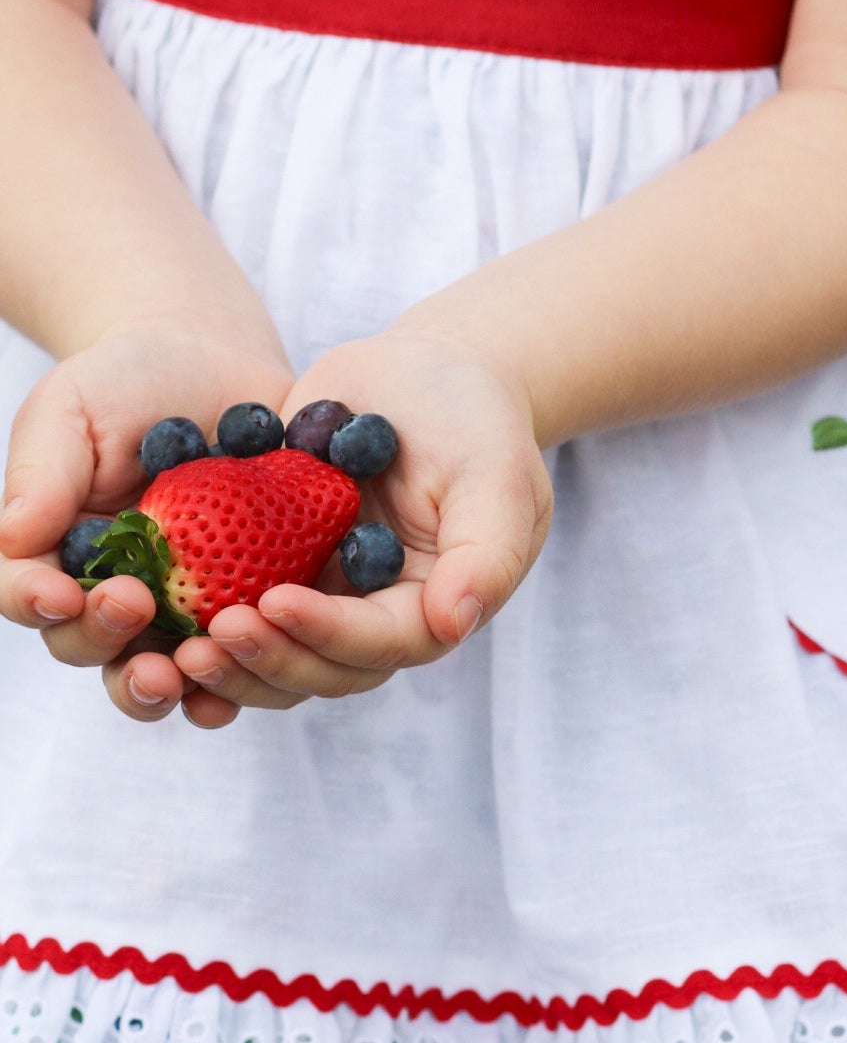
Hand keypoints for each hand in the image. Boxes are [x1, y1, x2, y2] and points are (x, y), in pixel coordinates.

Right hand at [0, 315, 292, 728]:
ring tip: (187, 664)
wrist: (216, 363)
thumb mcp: (72, 409)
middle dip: (105, 641)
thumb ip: (44, 472)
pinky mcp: (245, 610)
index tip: (61, 592)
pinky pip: (242, 663)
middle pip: (89, 648)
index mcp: (53, 556)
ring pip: (160, 676)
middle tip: (132, 607)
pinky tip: (256, 665)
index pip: (27, 594)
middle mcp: (110, 596)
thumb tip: (14, 537)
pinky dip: (244, 674)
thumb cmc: (126, 382)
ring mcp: (178, 613)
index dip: (35, 602)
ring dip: (169, 681)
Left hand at [172, 330, 552, 717]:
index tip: (272, 603)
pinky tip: (152, 601)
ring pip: (272, 654)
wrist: (426, 372)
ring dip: (225, 659)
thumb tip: (452, 623)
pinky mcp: (277, 566)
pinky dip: (196, 613)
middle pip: (318, 670)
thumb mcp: (497, 476)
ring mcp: (323, 596)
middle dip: (264, 661)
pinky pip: (234, 603)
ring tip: (174, 643)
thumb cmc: (476, 420)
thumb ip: (488, 553)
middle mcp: (374, 618)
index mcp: (430, 609)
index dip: (325, 635)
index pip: (378, 644)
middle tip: (204, 640)